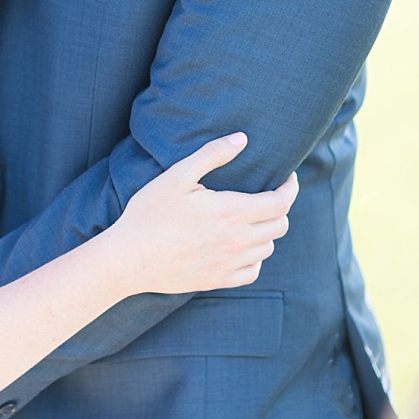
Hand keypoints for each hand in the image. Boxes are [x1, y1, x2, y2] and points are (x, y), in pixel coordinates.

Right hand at [109, 133, 296, 294]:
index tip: (287, 178)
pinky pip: (254, 271)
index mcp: (231, 212)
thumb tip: (242, 139)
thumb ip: (211, 155)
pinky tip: (239, 247)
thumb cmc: (149, 213)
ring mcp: (230, 263)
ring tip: (248, 220)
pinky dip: (254, 258)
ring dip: (265, 232)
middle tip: (265, 198)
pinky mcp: (220, 280)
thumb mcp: (176, 177)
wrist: (129, 258)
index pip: (281, 202)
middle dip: (279, 208)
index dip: (290, 188)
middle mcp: (238, 240)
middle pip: (281, 225)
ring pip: (268, 248)